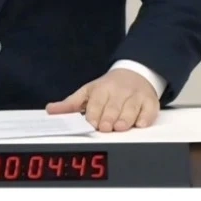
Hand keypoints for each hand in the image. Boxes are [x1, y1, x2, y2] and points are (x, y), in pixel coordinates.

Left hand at [45, 68, 160, 131]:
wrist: (134, 73)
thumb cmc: (108, 88)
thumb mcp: (88, 92)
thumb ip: (70, 104)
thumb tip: (50, 110)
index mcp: (101, 90)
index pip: (96, 102)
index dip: (94, 113)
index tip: (91, 122)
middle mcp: (119, 92)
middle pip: (113, 106)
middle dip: (109, 117)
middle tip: (104, 127)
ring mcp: (136, 97)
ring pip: (131, 109)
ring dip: (125, 118)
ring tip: (119, 127)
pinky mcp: (150, 102)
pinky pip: (149, 110)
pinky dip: (145, 117)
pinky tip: (140, 123)